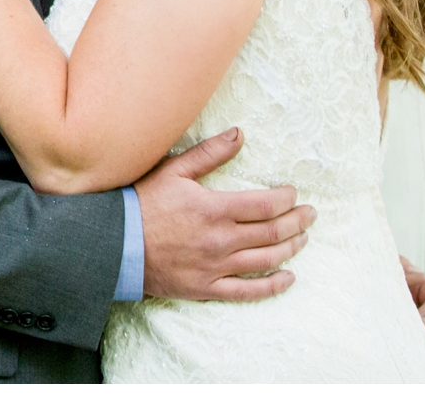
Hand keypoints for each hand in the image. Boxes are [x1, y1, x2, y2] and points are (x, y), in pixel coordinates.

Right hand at [137, 128, 314, 301]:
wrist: (114, 244)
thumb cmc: (141, 203)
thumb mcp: (172, 170)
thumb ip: (209, 153)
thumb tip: (240, 134)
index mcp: (215, 208)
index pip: (265, 205)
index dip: (286, 199)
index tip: (293, 193)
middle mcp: (221, 240)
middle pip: (273, 233)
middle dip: (297, 222)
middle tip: (310, 215)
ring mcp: (216, 266)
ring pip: (267, 260)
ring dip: (291, 249)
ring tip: (303, 239)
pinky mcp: (208, 287)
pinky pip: (248, 291)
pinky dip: (273, 286)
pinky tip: (288, 278)